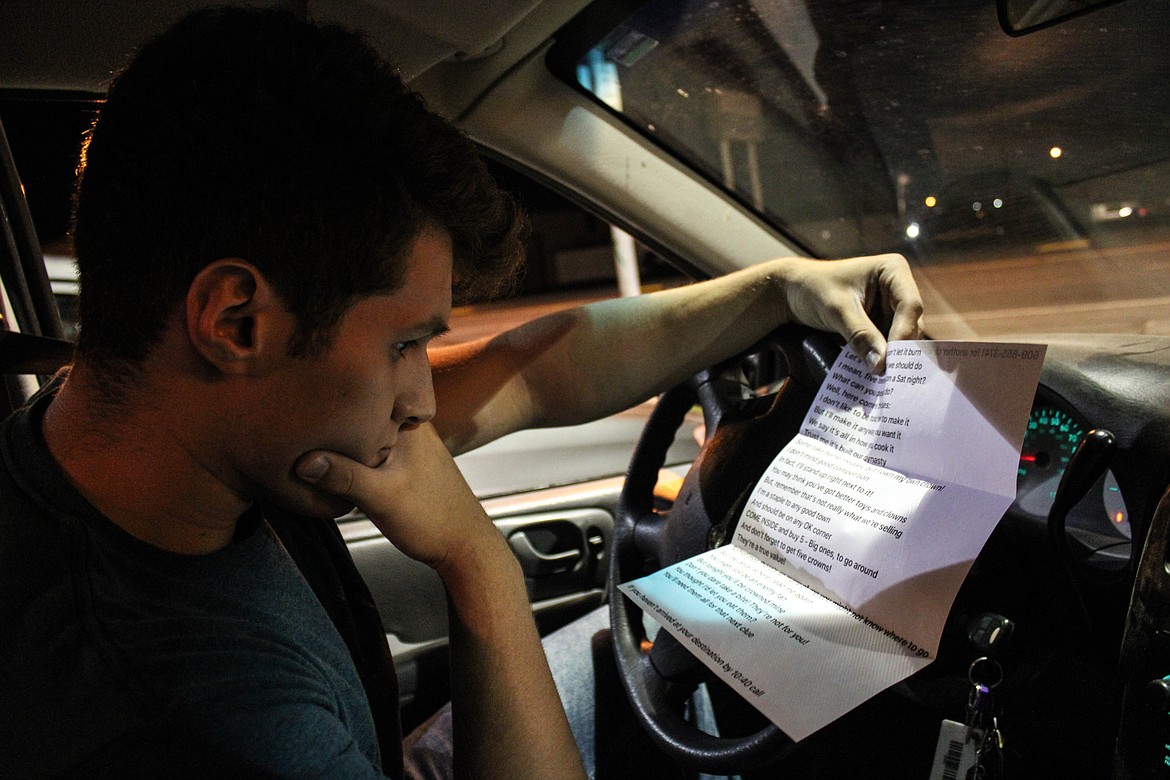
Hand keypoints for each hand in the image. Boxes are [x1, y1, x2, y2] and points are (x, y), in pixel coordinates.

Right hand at [294, 423, 497, 572]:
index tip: (300, 408)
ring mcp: (409, 443)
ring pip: (364, 434)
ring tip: (311, 446)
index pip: (362, 397)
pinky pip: (372, 449)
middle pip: (359, 414)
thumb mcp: (381, 498)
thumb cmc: (432, 520)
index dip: (331, 403)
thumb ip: (344, 476)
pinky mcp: (406, 462)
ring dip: (343, 442)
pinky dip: (355, 456)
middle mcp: (410, 427)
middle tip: (299, 432)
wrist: (463, 546)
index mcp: (408, 424)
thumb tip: (303, 461)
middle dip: (333, 423)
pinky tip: (338, 467)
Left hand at [778, 253, 923, 371]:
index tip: (891, 360)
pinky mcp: (881, 322)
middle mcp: (898, 287)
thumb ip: (861, 335)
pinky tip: (875, 373)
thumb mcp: (838, 311)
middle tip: (890, 376)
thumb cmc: (814, 288)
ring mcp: (891, 306)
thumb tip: (881, 365)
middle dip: (899, 349)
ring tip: (883, 379)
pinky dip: (881, 357)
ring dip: (892, 357)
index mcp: (893, 270)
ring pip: (902, 337)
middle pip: (910, 323)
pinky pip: (887, 343)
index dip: (903, 333)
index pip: (910, 305)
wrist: (793, 292)